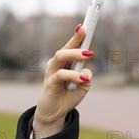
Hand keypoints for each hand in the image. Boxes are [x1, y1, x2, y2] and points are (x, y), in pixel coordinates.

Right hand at [33, 24, 93, 138]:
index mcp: (66, 62)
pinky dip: (74, 75)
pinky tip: (83, 78)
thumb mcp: (84, 86)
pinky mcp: (50, 83)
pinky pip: (61, 75)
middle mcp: (57, 64)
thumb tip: (87, 70)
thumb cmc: (69, 96)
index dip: (78, 35)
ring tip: (88, 54)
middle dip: (75, 38)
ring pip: (60, 56)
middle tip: (86, 32)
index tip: (86, 24)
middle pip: (65, 47)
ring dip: (75, 53)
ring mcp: (52, 72)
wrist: (55, 113)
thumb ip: (87, 76)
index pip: (72, 45)